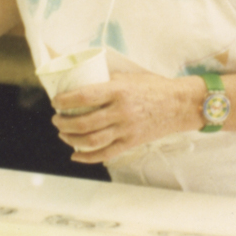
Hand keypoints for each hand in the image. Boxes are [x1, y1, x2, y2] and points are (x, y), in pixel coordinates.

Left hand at [51, 72, 201, 164]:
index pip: (84, 97)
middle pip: (84, 122)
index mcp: (119, 91)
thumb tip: (79, 80)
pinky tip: (76, 155)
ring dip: (71, 138)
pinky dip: (87, 157)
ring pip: (91, 140)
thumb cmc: (153, 87)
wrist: (179, 105)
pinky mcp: (131, 143)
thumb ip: (105, 81)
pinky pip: (105, 154)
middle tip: (56, 119)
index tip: (56, 101)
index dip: (65, 101)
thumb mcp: (128, 77)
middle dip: (63, 122)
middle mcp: (121, 111)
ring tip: (63, 133)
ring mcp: (126, 130)